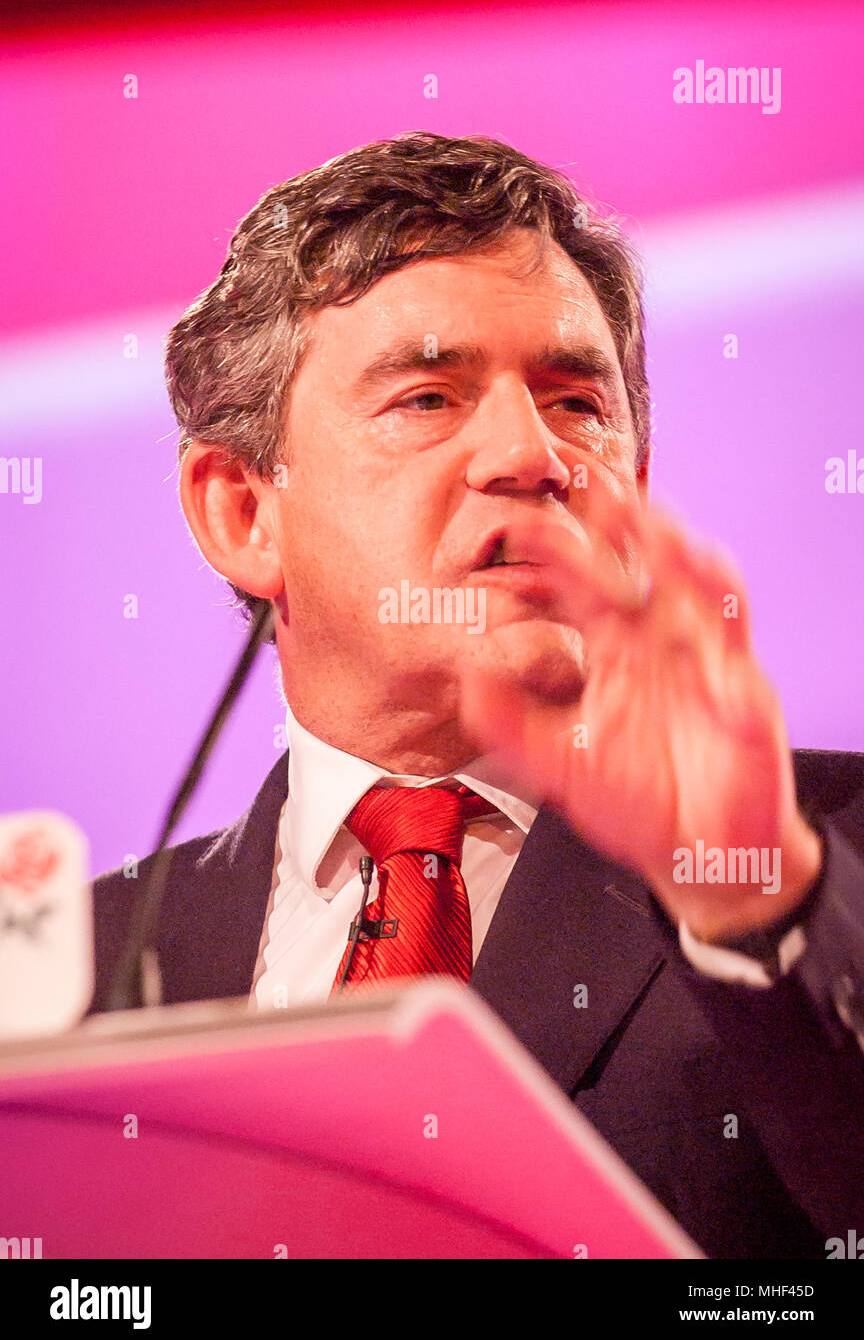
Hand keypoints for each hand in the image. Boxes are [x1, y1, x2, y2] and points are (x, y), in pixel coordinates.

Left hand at [458, 488, 822, 941]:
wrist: (700, 857)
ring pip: (702, 591)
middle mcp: (662, 643)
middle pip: (647, 565)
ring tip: (656, 528)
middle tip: (594, 482)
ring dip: (681, 556)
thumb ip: (512, 727)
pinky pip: (741, 666)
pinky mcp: (747, 699)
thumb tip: (469, 683)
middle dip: (626, 521)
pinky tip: (706, 628)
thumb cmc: (640, 804)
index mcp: (616, 649)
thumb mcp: (561, 766)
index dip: (555, 553)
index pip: (584, 586)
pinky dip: (725, 649)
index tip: (515, 525)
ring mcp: (708, 664)